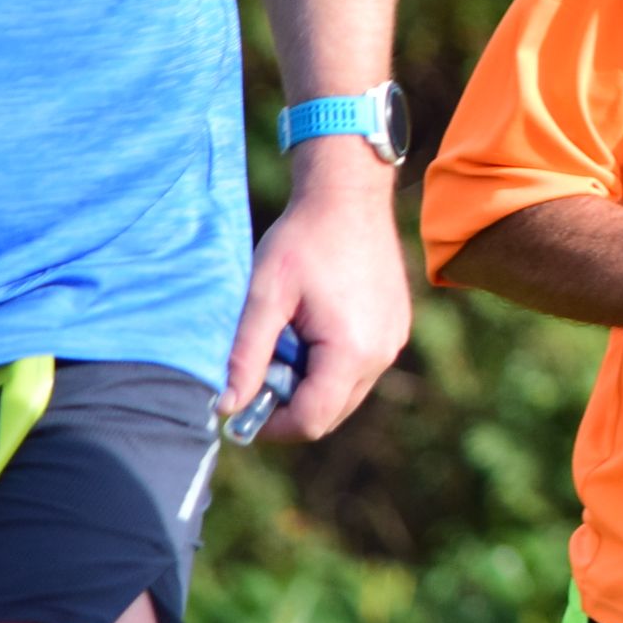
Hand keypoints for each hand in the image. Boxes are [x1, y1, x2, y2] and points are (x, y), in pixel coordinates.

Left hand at [223, 141, 411, 441]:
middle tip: (260, 371)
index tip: (243, 406)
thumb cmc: (304, 240)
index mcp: (351, 351)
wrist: (349, 196)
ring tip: (286, 343)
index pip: (312, 421)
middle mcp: (382, 353)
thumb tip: (227, 407)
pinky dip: (331, 365)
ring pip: (347, 393)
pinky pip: (360, 368)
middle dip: (291, 406)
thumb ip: (246, 356)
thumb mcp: (265, 295)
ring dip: (311, 385)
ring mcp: (393, 340)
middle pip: (331, 414)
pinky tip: (311, 329)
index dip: (272, 426)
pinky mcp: (395, 327)